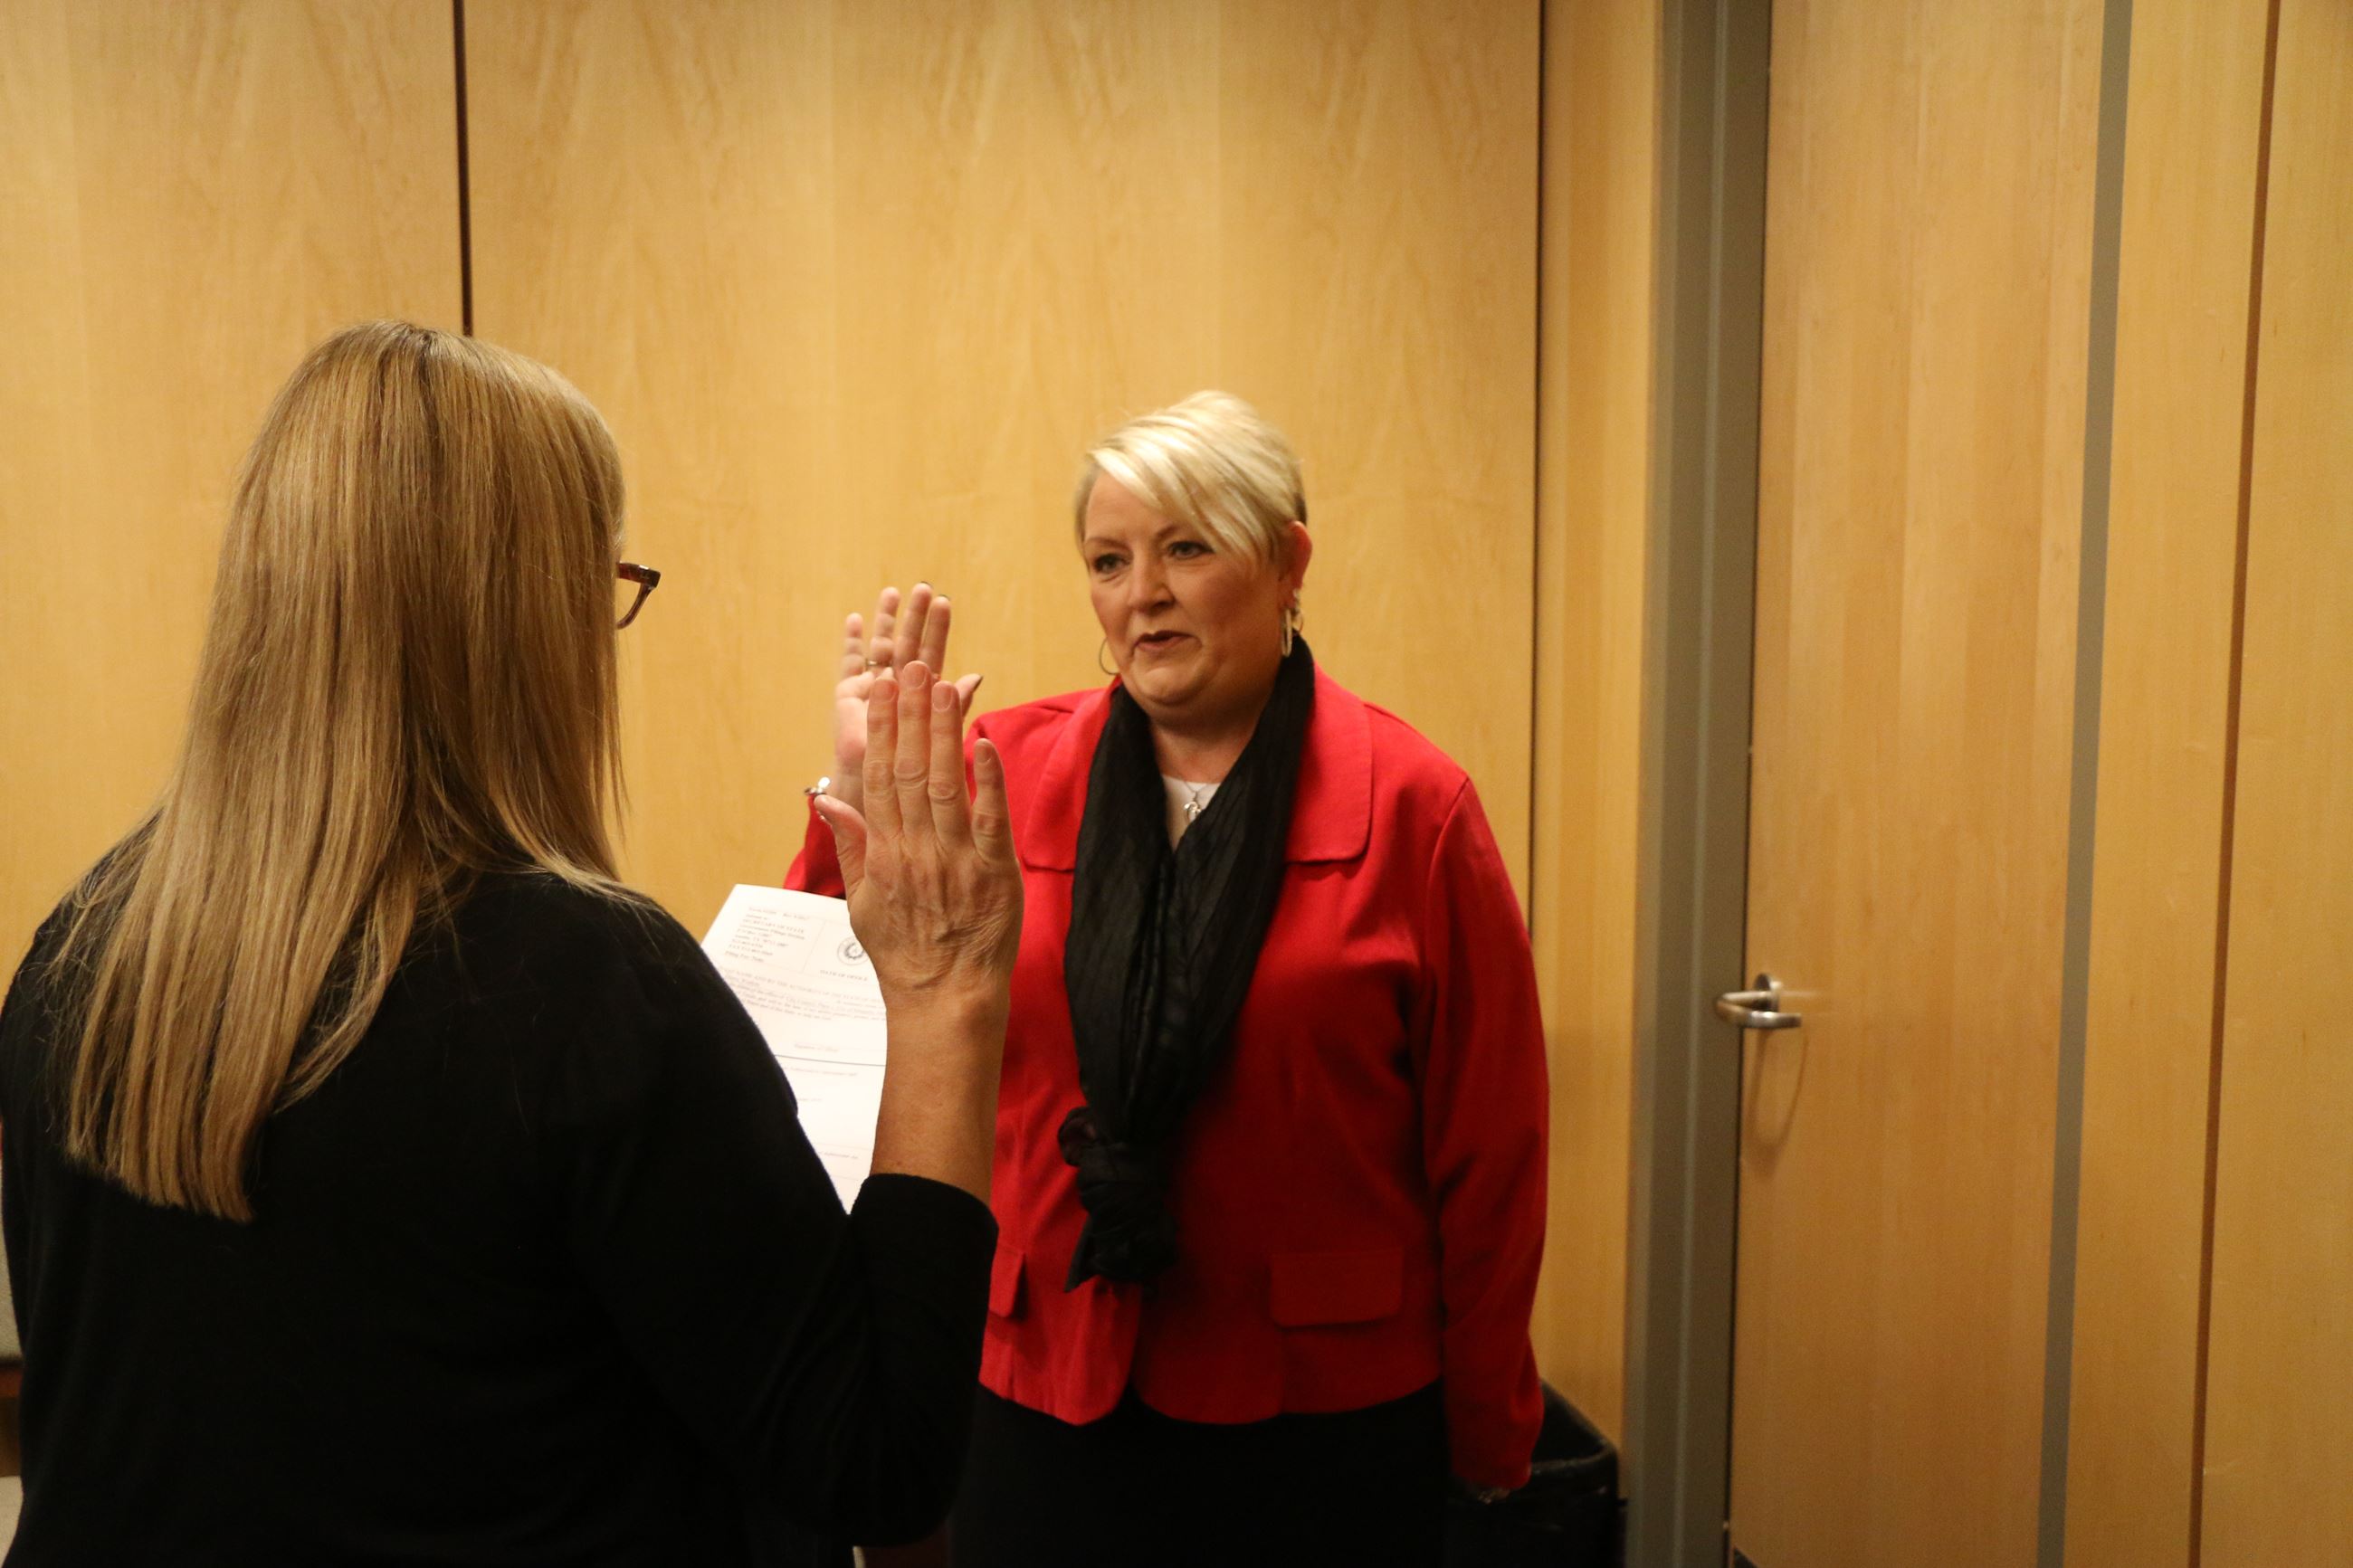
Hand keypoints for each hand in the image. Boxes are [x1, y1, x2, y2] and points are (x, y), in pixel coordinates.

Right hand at [814, 661, 1021, 1010]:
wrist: (944, 999)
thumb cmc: (904, 953)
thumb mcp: (861, 903)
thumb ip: (851, 847)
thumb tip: (827, 802)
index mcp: (884, 854)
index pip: (878, 779)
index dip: (881, 731)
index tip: (883, 690)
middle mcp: (915, 850)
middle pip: (908, 771)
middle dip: (911, 716)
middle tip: (913, 666)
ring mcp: (955, 860)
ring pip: (944, 786)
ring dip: (944, 734)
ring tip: (944, 686)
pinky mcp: (994, 873)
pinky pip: (990, 820)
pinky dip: (987, 781)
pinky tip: (983, 743)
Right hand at [830, 585, 981, 814]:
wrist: (876, 806)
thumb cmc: (911, 782)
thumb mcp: (939, 742)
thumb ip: (953, 709)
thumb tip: (975, 676)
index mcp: (922, 700)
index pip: (930, 658)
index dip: (936, 632)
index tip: (944, 603)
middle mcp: (897, 691)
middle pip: (907, 647)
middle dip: (914, 618)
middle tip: (925, 588)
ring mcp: (870, 692)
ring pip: (881, 650)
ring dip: (887, 621)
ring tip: (895, 592)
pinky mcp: (847, 698)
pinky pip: (850, 666)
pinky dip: (852, 644)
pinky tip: (856, 618)